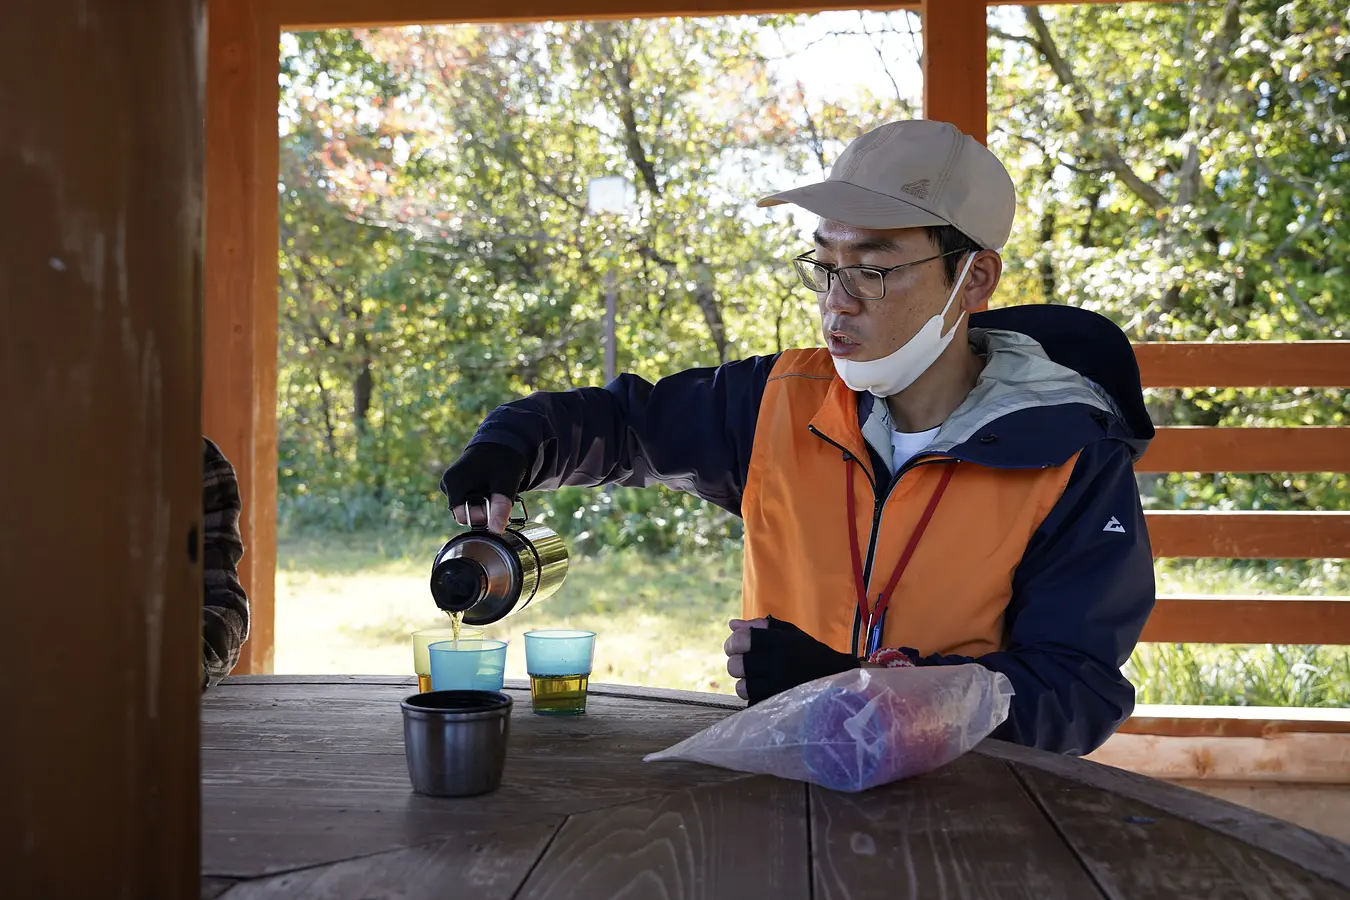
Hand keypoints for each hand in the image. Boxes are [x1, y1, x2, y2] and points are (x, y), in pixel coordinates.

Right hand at [439, 443, 527, 533]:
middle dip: (482, 509)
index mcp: (454, 483)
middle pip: (464, 513)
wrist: (501, 443)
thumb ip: (500, 507)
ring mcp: (448, 484)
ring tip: (492, 486)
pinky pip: (465, 500)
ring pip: (465, 508)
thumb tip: (497, 531)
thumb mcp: (505, 484)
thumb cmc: (503, 461)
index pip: (464, 517)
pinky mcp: (453, 484)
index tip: (495, 500)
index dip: (483, 514)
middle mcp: (446, 484)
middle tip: (495, 492)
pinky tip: (486, 484)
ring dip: (481, 503)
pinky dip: (478, 497)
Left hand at [725, 616, 858, 704]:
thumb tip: (732, 625)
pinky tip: (765, 690)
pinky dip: (755, 697)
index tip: (736, 646)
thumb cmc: (810, 653)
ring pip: (742, 687)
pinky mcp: (781, 706)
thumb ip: (761, 626)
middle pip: (736, 666)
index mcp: (782, 643)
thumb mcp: (791, 634)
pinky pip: (752, 702)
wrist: (838, 681)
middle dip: (737, 663)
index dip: (733, 643)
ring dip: (746, 683)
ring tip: (757, 679)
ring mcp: (780, 688)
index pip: (741, 640)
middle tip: (747, 663)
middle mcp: (780, 664)